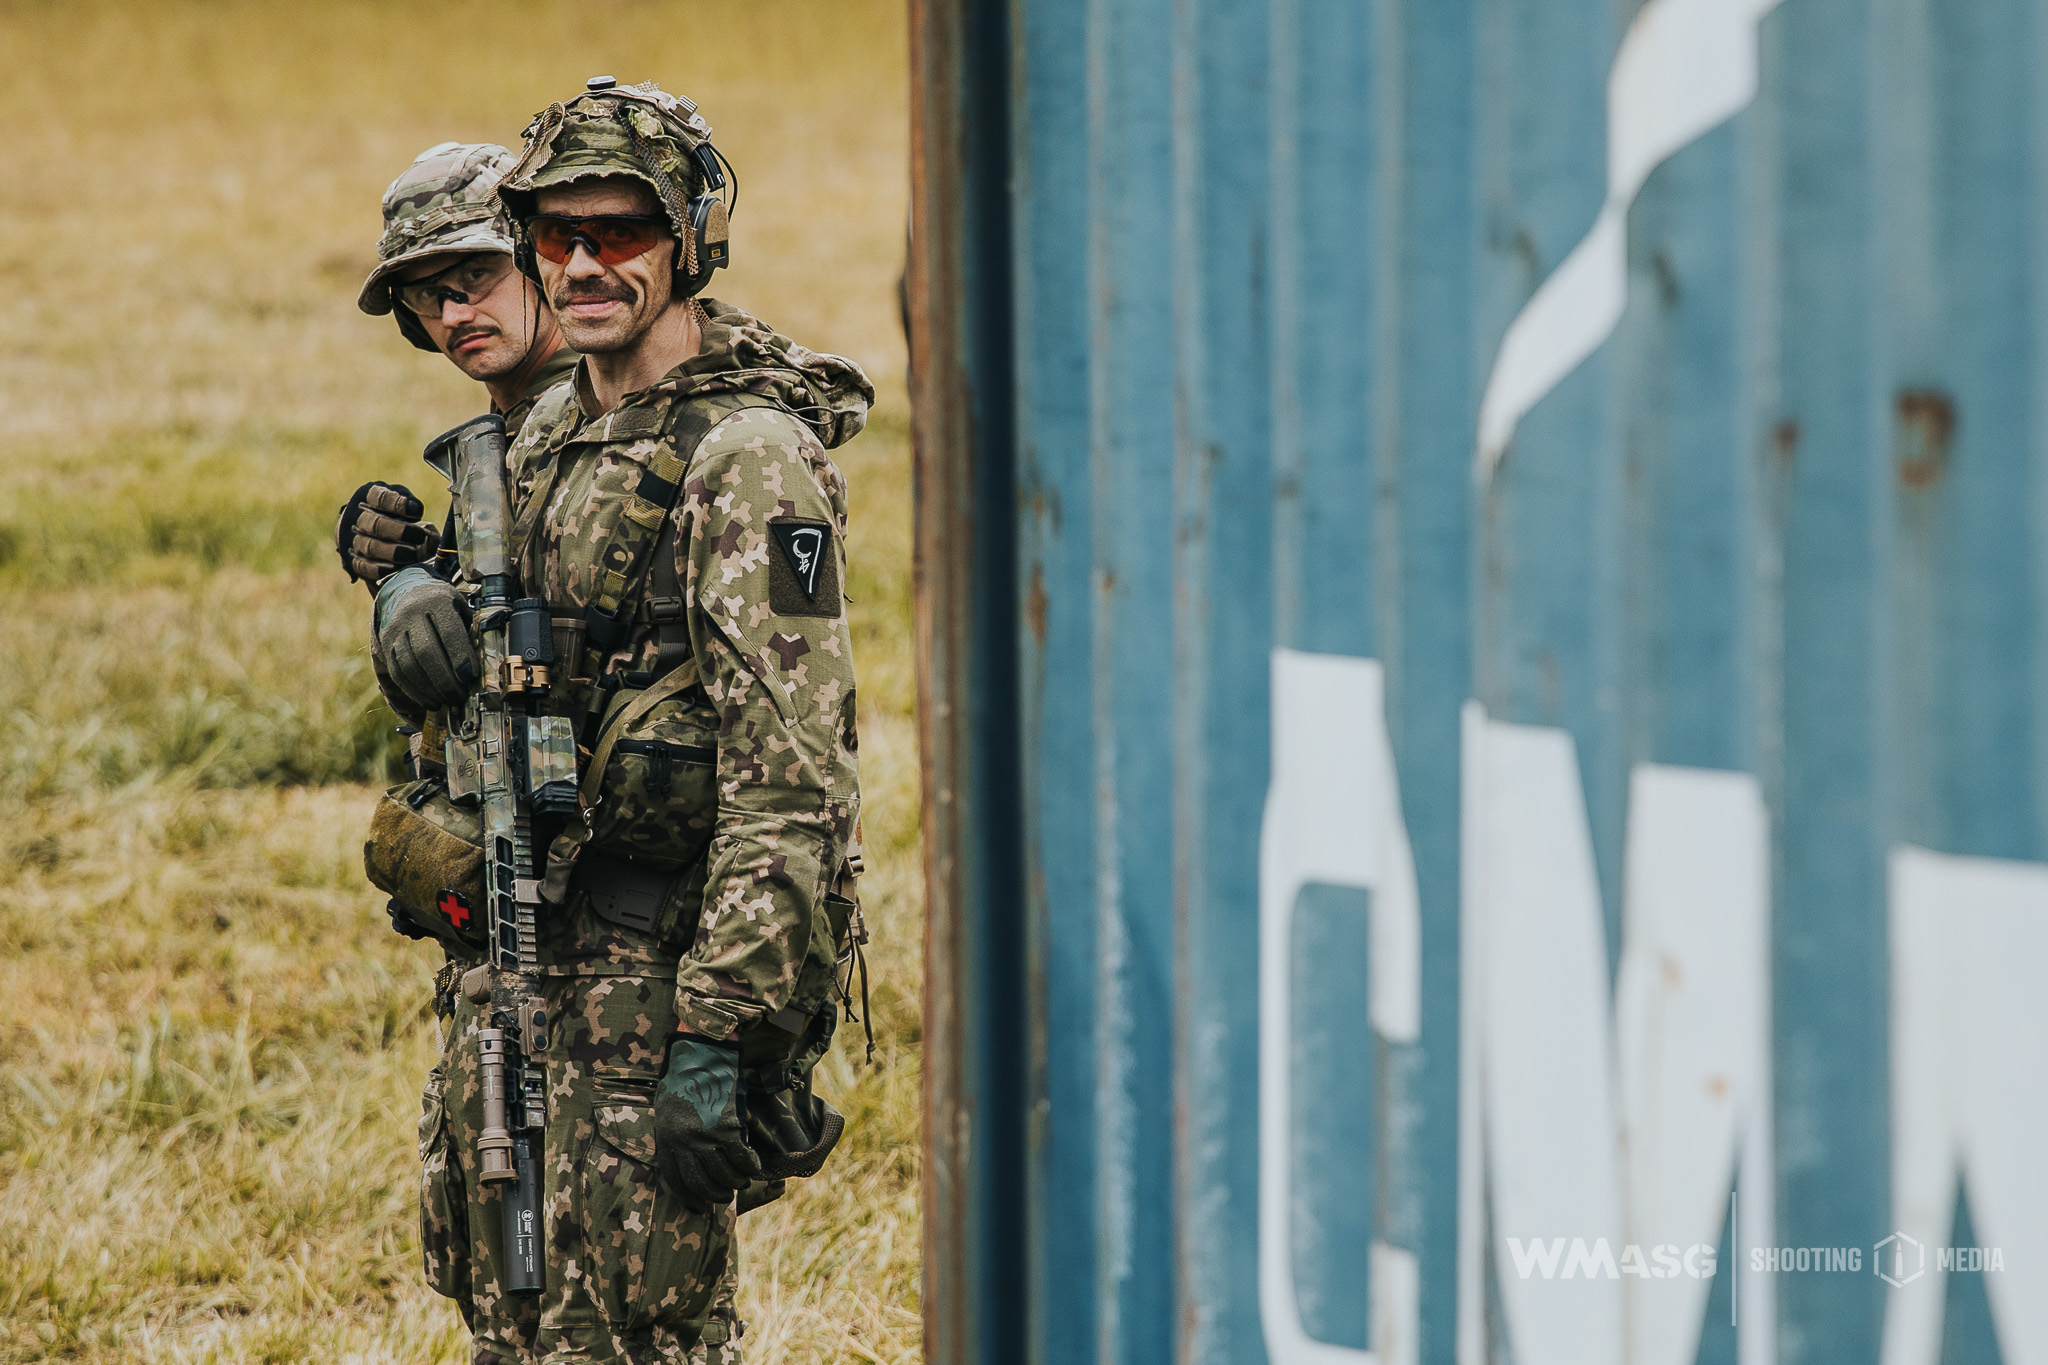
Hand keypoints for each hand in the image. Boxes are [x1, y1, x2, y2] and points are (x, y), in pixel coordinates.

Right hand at [337, 482, 441, 586]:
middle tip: (421, 537)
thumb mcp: (401, 501)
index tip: (417, 512)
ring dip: (394, 553)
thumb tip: (419, 514)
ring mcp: (350, 538)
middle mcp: (354, 516)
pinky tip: (397, 568)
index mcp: (367, 496)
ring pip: (369, 547)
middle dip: (401, 532)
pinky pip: (363, 566)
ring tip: (414, 554)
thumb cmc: (393, 512)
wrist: (369, 530)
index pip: (380, 498)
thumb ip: (411, 505)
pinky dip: (380, 569)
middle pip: (375, 525)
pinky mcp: (351, 559)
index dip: (399, 505)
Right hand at [375, 568, 477, 709]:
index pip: (448, 631)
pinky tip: (430, 700)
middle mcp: (411, 614)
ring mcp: (395, 630)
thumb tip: (487, 661)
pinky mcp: (385, 645)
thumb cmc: (443, 604)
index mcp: (437, 601)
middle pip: (426, 651)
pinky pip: (397, 672)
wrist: (407, 592)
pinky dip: (414, 690)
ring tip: (447, 701)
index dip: (460, 656)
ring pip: (409, 665)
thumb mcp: (461, 606)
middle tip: (460, 696)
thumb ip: (472, 628)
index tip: (470, 676)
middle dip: (445, 679)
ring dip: (429, 689)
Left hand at [653, 1034, 761, 1208]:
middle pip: (700, 1182)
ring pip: (723, 1174)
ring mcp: (706, 1136)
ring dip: (735, 1182)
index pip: (675, 1180)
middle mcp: (684, 1142)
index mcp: (666, 1138)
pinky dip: (750, 1166)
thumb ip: (676, 1135)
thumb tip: (691, 1159)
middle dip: (714, 1195)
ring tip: (740, 1181)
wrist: (702, 1053)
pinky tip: (754, 1166)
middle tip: (724, 1196)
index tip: (698, 1206)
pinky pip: (742, 1158)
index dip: (688, 1197)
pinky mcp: (728, 1127)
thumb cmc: (685, 1077)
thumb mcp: (669, 1109)